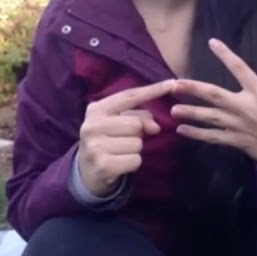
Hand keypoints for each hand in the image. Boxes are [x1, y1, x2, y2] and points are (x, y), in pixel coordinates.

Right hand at [77, 79, 172, 197]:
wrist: (85, 172)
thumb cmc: (106, 142)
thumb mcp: (117, 124)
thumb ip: (138, 117)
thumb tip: (156, 127)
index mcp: (96, 109)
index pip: (129, 97)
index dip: (152, 90)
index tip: (171, 83)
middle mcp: (93, 126)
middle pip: (136, 124)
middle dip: (137, 134)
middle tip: (122, 141)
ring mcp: (96, 146)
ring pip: (137, 143)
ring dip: (135, 151)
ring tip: (119, 153)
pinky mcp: (103, 166)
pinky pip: (135, 160)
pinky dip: (133, 164)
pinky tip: (119, 164)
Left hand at [170, 38, 256, 165]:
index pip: (240, 69)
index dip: (226, 55)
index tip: (212, 42)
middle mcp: (245, 108)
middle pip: (214, 95)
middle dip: (193, 89)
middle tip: (173, 84)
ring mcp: (238, 126)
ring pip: (210, 118)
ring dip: (190, 113)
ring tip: (172, 109)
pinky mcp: (236, 141)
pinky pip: (213, 137)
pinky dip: (197, 134)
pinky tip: (182, 130)